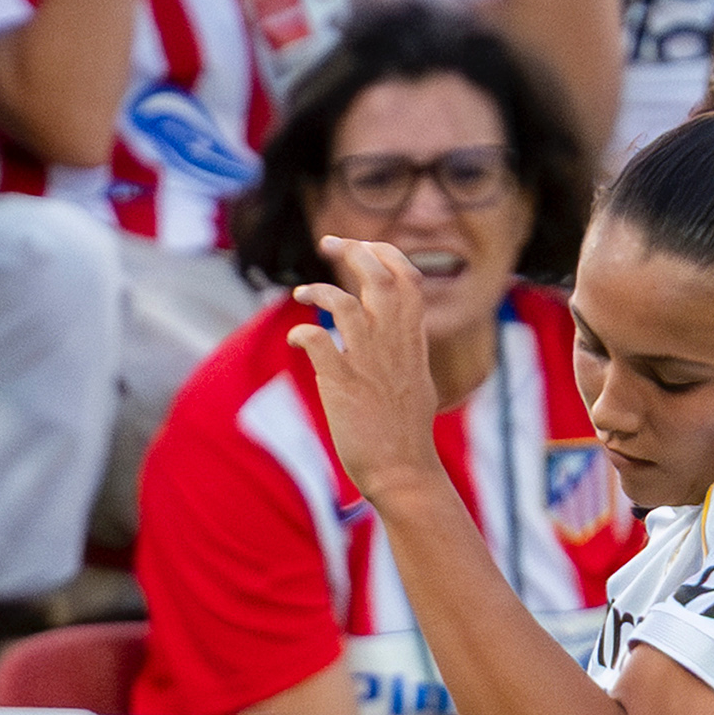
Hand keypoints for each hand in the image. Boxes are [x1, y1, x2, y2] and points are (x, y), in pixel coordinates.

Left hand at [289, 239, 451, 507]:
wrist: (402, 472)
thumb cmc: (407, 433)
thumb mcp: (417, 380)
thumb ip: (406, 350)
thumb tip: (400, 333)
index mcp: (413, 340)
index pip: (407, 277)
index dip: (384, 252)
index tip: (362, 246)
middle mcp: (393, 344)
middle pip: (376, 275)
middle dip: (352, 250)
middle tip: (329, 243)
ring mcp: (368, 361)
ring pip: (341, 301)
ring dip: (318, 290)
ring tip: (302, 294)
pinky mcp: (342, 383)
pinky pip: (316, 340)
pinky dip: (300, 333)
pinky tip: (295, 341)